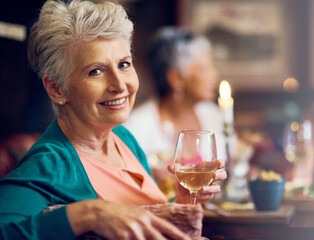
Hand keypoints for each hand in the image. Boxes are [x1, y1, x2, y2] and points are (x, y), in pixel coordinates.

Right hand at [67, 199, 190, 239]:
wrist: (99, 212)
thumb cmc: (119, 214)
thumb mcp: (136, 215)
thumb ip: (148, 223)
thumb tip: (159, 232)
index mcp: (148, 216)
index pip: (167, 228)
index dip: (179, 235)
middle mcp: (143, 223)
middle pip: (160, 239)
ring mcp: (133, 230)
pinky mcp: (123, 237)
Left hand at [168, 159, 226, 203]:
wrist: (181, 195)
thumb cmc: (184, 180)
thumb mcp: (179, 174)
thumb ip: (175, 170)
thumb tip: (169, 166)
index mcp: (206, 169)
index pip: (217, 164)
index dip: (220, 163)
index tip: (220, 163)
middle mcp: (210, 178)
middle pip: (223, 175)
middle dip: (220, 175)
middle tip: (213, 175)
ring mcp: (210, 187)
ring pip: (217, 188)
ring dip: (210, 188)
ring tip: (201, 188)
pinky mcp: (207, 196)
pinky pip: (208, 196)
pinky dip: (202, 195)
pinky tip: (195, 195)